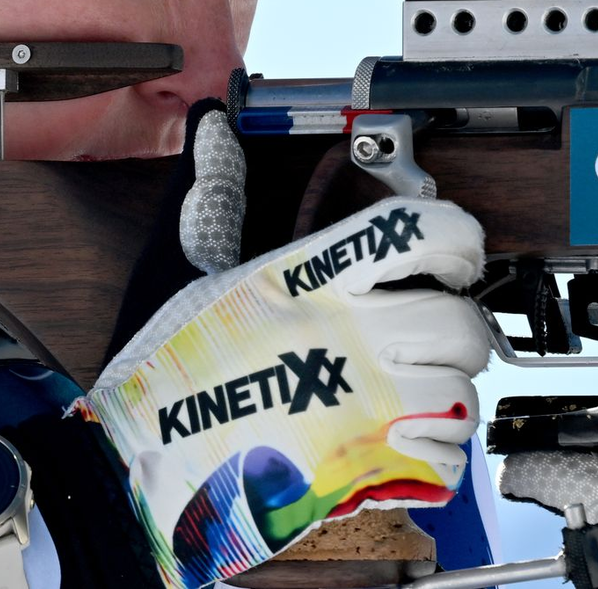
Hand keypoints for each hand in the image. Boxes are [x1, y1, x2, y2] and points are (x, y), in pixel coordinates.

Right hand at [76, 111, 488, 588]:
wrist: (134, 467)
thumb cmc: (161, 367)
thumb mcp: (179, 261)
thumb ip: (213, 187)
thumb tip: (212, 123)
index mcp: (311, 278)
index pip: (420, 234)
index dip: (457, 238)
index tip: (453, 255)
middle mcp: (349, 338)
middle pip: (460, 323)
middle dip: (455, 327)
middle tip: (427, 332)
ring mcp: (362, 411)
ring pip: (462, 395)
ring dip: (448, 392)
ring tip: (413, 391)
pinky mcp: (361, 474)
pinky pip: (445, 463)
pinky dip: (436, 454)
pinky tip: (401, 441)